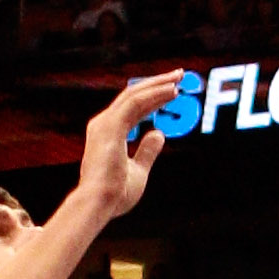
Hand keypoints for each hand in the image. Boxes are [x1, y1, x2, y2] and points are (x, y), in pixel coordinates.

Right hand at [78, 69, 183, 224]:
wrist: (100, 204)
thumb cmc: (116, 194)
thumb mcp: (138, 171)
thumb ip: (147, 151)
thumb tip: (159, 133)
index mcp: (107, 133)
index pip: (132, 107)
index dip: (153, 96)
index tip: (173, 90)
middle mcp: (103, 124)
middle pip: (133, 95)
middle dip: (156, 83)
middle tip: (179, 75)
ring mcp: (105, 124)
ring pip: (134, 95)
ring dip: (158, 84)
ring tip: (179, 78)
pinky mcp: (110, 126)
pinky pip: (136, 103)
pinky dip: (154, 94)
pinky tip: (171, 91)